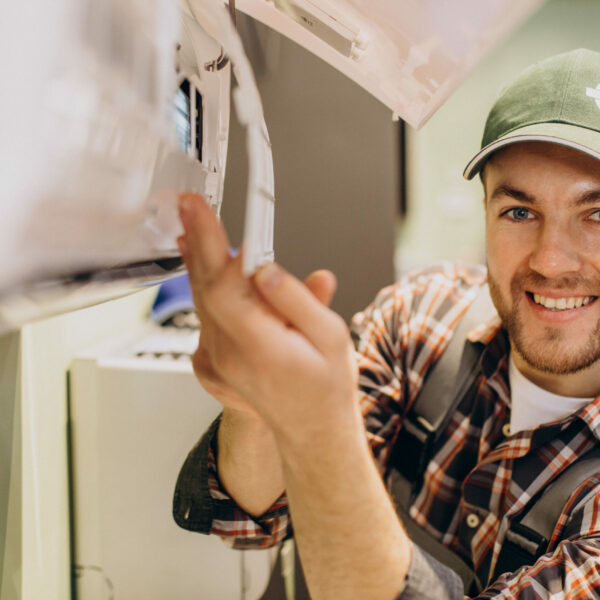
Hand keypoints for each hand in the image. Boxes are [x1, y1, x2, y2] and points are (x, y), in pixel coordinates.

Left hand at [177, 193, 357, 444]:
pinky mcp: (215, 360)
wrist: (312, 428)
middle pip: (205, 287)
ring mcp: (218, 359)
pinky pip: (204, 316)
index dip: (210, 243)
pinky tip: (205, 270)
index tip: (202, 211)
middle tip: (189, 207)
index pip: (223, 285)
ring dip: (197, 262)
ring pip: (201, 300)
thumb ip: (297, 299)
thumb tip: (265, 269)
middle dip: (197, 241)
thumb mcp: (330, 337)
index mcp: (261, 346)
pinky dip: (204, 287)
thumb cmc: (326, 385)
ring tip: (193, 229)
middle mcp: (230, 353)